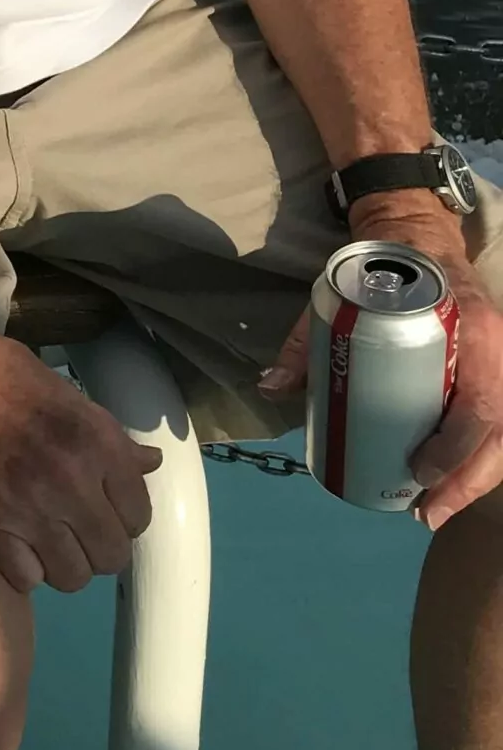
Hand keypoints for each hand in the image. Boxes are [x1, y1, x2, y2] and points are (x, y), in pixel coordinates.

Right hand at [0, 311, 162, 594]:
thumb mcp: (65, 394)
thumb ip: (110, 436)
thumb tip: (151, 462)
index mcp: (97, 442)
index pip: (139, 515)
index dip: (123, 516)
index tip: (102, 509)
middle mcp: (72, 480)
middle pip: (111, 555)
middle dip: (97, 546)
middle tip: (75, 529)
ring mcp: (29, 507)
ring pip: (73, 577)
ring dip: (62, 564)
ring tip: (45, 541)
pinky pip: (26, 579)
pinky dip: (23, 569)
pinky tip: (14, 544)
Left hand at [260, 196, 502, 526]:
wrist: (417, 237)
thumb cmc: (382, 273)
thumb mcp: (339, 296)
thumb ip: (306, 341)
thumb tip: (270, 388)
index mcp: (467, 325)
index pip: (477, 399)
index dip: (455, 446)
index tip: (418, 472)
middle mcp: (496, 346)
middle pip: (498, 429)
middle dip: (467, 480)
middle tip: (426, 511)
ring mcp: (501, 359)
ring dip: (476, 478)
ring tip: (434, 508)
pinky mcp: (495, 371)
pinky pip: (500, 422)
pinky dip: (481, 459)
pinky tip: (453, 486)